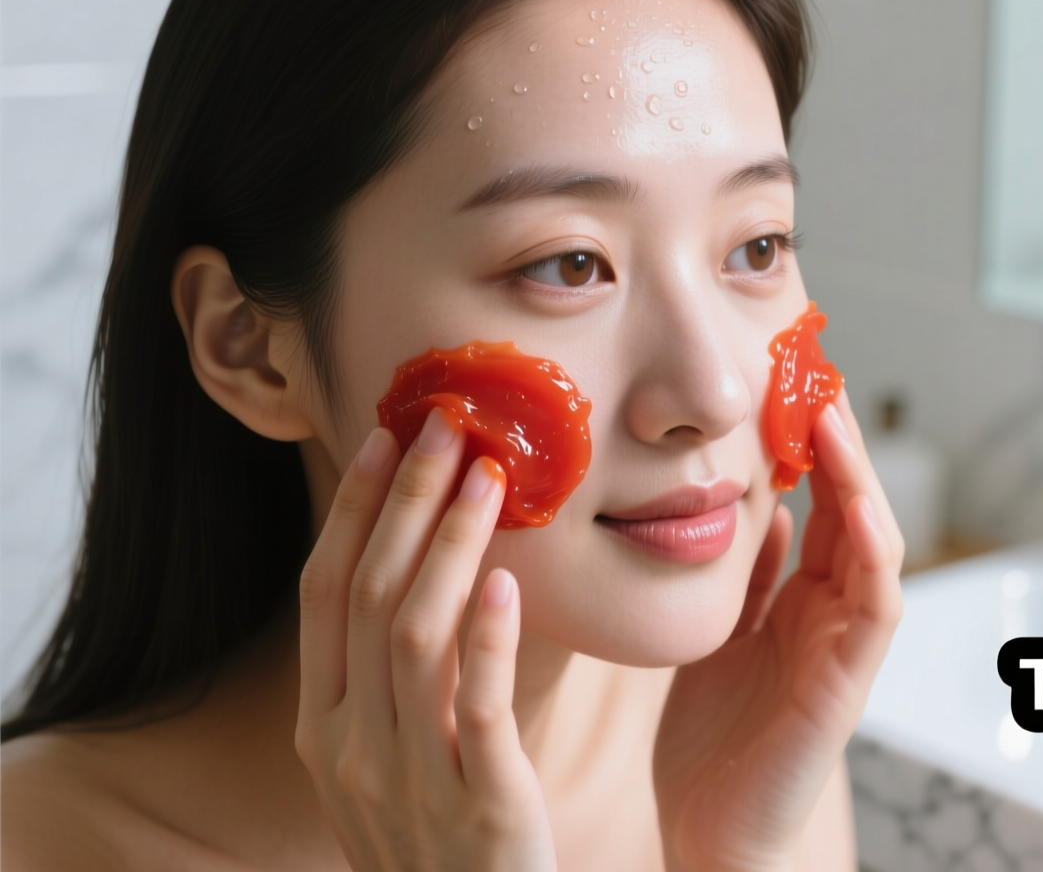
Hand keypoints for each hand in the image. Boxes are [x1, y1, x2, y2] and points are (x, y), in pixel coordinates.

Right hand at [294, 410, 557, 870]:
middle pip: (369, 597)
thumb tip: (428, 566)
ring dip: (449, 543)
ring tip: (489, 475)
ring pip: (416, 636)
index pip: (322, 597)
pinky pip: (475, 706)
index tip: (381, 437)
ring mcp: (407, 779)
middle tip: (444, 426)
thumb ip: (395, 679)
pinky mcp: (479, 806)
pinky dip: (487, 637)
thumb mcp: (390, 759)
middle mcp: (349, 748)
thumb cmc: (440, 839)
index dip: (350, 511)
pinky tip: (505, 580)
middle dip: (403, 502)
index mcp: (321, 729)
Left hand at [654, 393, 904, 871]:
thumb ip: (747, 580)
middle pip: (848, 508)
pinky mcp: (846, 684)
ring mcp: (844, 647)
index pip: (815, 503)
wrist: (712, 832)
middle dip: (835, 443)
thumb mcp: (718, 636)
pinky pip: (875, 608)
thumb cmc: (713, 743)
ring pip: (871, 544)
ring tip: (832, 419)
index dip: (806, 445)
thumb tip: (764, 509)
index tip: (785, 383)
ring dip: (857, 480)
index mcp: (798, 600)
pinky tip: (854, 508)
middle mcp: (830, 614)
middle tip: (814, 374)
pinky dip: (870, 555)